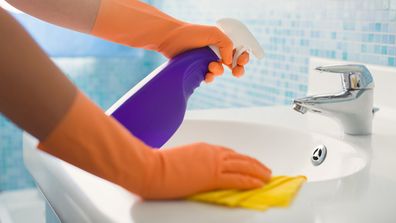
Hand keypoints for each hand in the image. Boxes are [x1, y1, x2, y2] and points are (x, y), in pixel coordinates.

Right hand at [140, 142, 270, 199]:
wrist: (150, 168)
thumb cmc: (157, 165)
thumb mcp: (179, 160)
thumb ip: (191, 163)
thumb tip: (194, 171)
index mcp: (203, 148)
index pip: (228, 153)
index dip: (240, 159)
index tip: (247, 163)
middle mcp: (211, 153)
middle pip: (239, 158)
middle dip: (254, 164)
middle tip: (264, 170)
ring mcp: (212, 164)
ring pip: (243, 166)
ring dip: (258, 172)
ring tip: (267, 177)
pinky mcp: (212, 177)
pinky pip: (237, 179)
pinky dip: (250, 181)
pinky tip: (258, 184)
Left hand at [158, 24, 249, 82]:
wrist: (170, 40)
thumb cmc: (191, 33)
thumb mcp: (213, 33)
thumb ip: (226, 44)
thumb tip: (230, 61)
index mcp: (222, 42)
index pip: (238, 50)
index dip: (243, 57)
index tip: (242, 61)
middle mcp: (216, 51)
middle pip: (233, 64)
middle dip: (238, 69)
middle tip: (236, 72)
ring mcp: (207, 61)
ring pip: (220, 72)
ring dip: (219, 71)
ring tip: (211, 66)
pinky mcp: (198, 70)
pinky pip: (209, 78)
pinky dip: (210, 78)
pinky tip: (206, 75)